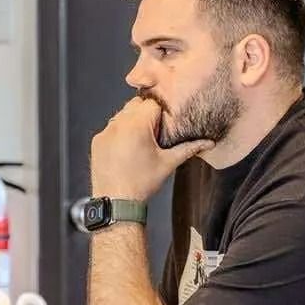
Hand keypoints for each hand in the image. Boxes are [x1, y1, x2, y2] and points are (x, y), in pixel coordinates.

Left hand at [90, 98, 210, 201]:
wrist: (116, 202)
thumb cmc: (140, 184)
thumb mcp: (168, 163)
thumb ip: (189, 148)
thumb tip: (208, 143)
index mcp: (136, 126)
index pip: (152, 103)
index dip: (162, 112)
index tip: (165, 124)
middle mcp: (118, 125)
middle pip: (136, 104)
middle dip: (147, 114)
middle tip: (155, 133)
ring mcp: (105, 133)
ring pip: (122, 115)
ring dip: (132, 122)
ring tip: (141, 141)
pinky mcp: (97, 141)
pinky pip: (111, 128)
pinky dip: (119, 132)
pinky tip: (127, 149)